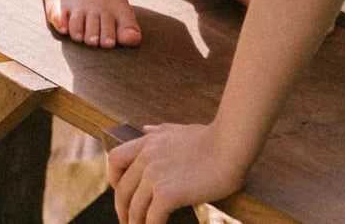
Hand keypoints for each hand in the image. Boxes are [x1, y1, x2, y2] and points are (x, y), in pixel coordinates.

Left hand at [108, 123, 244, 223]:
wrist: (231, 144)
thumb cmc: (212, 138)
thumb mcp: (180, 129)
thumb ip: (159, 131)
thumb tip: (144, 129)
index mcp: (148, 142)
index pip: (114, 159)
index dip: (114, 180)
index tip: (123, 194)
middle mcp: (146, 157)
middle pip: (121, 191)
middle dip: (123, 211)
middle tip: (130, 222)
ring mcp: (154, 175)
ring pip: (134, 209)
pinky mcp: (167, 193)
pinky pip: (151, 219)